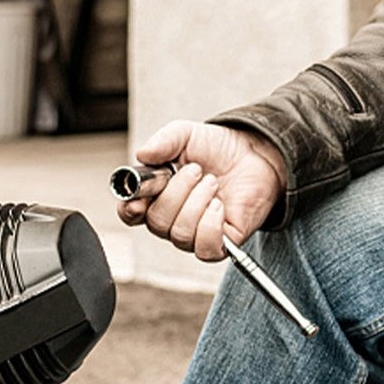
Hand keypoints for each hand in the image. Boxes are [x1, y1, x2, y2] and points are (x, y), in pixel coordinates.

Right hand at [118, 120, 288, 261]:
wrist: (254, 156)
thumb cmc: (217, 149)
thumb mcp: (186, 135)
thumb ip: (163, 141)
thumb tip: (142, 154)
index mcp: (156, 195)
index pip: (130, 213)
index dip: (130, 209)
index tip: (138, 199)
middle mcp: (172, 219)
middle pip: (157, 222)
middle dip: (177, 193)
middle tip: (197, 171)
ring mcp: (195, 234)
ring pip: (180, 234)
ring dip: (197, 203)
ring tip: (213, 183)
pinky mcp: (220, 244)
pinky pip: (205, 248)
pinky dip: (211, 225)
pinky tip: (220, 206)